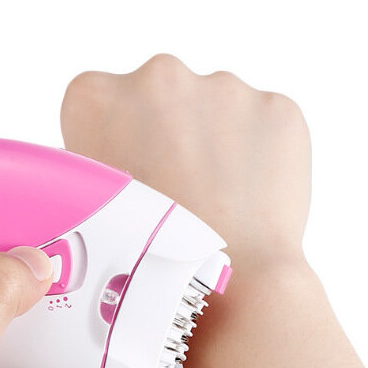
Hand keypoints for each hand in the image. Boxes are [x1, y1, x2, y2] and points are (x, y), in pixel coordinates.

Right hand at [61, 53, 310, 269]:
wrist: (228, 290)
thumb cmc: (152, 265)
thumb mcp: (90, 212)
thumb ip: (94, 171)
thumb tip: (105, 165)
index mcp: (96, 98)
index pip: (99, 102)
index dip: (113, 141)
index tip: (127, 171)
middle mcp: (159, 76)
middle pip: (159, 97)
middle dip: (165, 135)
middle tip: (171, 193)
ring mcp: (225, 88)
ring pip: (215, 109)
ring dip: (213, 144)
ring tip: (213, 202)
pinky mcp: (277, 110)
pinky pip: (263, 125)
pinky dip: (258, 156)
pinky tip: (247, 197)